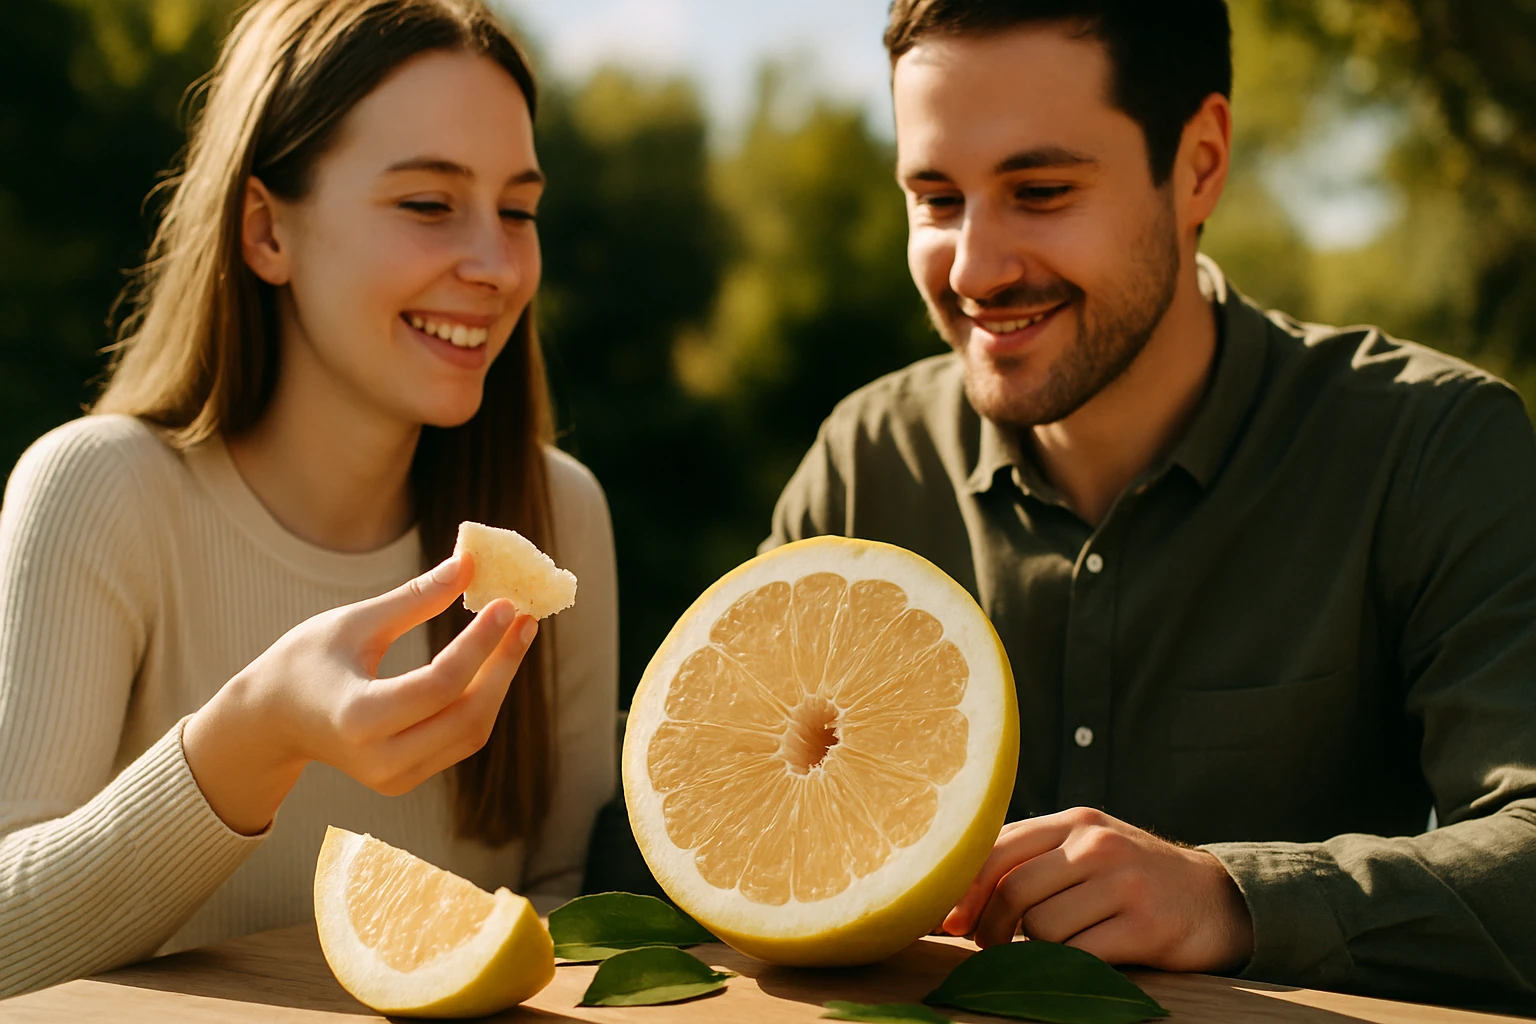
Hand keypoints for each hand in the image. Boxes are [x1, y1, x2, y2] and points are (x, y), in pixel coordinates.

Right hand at [183, 554, 536, 834]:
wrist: (271, 720)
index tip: (506, 604)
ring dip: (499, 682)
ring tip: (515, 634)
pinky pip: (460, 740)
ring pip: (471, 732)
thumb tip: (469, 565)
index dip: (481, 643)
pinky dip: (482, 700)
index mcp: (358, 719)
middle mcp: (380, 760)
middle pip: (467, 715)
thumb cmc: (306, 661)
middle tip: (524, 620)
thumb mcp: (355, 622)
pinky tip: (493, 662)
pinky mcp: (405, 779)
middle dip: (502, 665)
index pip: (441, 683)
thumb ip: (414, 599)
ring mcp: (394, 777)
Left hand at [942, 807, 1253, 972]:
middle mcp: (1097, 844)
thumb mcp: (1087, 849)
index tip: (949, 921)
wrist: (1217, 899)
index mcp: (1075, 822)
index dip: (964, 889)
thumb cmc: (1133, 877)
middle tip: (989, 947)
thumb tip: (957, 898)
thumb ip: (1032, 858)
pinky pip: (1079, 956)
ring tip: (1047, 951)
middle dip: (990, 928)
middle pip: (1013, 890)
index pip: (997, 847)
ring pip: (1042, 927)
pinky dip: (1064, 968)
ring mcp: (1124, 884)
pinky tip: (1073, 964)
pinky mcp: (1145, 927)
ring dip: (1033, 951)